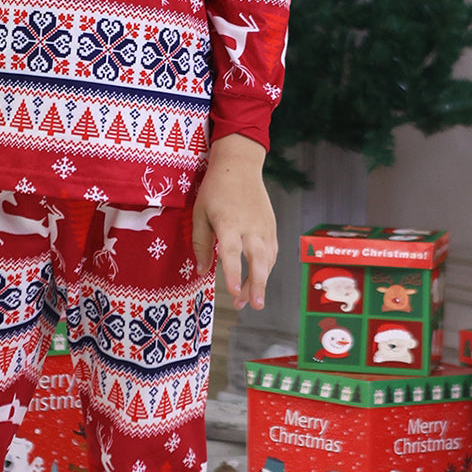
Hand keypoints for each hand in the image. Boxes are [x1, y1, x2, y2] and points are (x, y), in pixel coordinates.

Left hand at [192, 133, 276, 309]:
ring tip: (252, 301)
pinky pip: (272, 252)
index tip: (232, 291)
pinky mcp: (271, 226)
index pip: (231, 252)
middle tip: (252, 305)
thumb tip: (202, 271)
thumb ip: (201, 243)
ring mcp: (263, 227)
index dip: (231, 272)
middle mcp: (249, 226)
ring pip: (268, 259)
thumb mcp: (199, 213)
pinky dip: (268, 268)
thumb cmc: (215, 190)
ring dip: (261, 281)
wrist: (240, 166)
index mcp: (228, 222)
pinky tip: (260, 279)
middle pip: (256, 259)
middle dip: (255, 284)